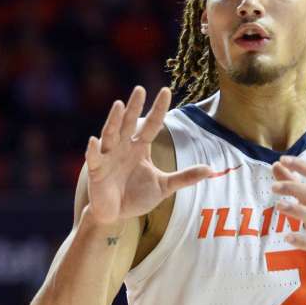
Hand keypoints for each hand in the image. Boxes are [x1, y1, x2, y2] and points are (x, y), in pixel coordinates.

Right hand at [84, 86, 210, 225]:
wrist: (116, 215)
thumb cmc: (137, 196)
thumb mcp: (165, 187)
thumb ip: (185, 177)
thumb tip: (212, 170)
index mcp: (140, 147)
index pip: (152, 124)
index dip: (158, 109)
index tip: (166, 91)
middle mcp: (124, 147)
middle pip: (130, 123)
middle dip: (135, 107)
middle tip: (140, 89)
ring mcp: (109, 157)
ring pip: (111, 134)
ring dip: (114, 120)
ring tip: (119, 105)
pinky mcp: (96, 170)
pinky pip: (94, 158)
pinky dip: (93, 150)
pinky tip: (93, 140)